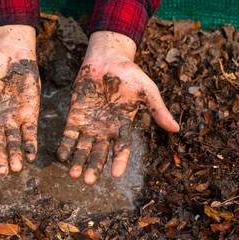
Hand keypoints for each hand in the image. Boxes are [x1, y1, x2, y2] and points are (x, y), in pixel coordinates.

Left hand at [57, 31, 178, 183]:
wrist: (107, 58)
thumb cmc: (130, 74)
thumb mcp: (147, 91)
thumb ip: (158, 109)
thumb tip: (177, 129)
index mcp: (123, 126)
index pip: (122, 148)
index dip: (120, 161)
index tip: (116, 175)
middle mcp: (105, 130)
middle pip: (100, 153)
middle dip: (94, 167)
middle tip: (89, 181)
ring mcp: (89, 124)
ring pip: (83, 147)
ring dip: (78, 161)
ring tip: (73, 174)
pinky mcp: (75, 115)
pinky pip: (69, 133)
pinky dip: (65, 144)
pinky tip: (61, 155)